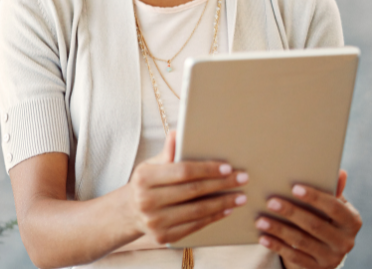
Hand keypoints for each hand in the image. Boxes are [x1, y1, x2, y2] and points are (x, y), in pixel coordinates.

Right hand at [126, 131, 248, 244]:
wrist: (129, 213)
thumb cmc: (146, 184)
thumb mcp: (151, 166)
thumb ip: (167, 153)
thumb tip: (177, 134)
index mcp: (144, 178)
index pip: (182, 171)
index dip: (207, 169)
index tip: (228, 167)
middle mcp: (147, 201)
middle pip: (193, 191)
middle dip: (222, 184)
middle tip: (242, 178)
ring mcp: (155, 221)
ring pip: (197, 211)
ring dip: (223, 203)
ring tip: (240, 196)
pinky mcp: (164, 237)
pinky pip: (195, 226)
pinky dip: (213, 217)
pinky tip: (226, 210)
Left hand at [255, 169, 361, 268]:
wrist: (326, 251)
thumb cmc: (326, 219)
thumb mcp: (332, 206)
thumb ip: (333, 191)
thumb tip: (341, 172)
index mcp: (352, 222)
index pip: (334, 207)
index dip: (315, 197)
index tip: (294, 188)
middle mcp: (346, 242)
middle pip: (315, 225)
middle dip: (291, 213)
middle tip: (270, 201)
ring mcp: (332, 258)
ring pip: (302, 242)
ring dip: (279, 230)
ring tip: (260, 220)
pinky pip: (294, 257)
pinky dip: (277, 246)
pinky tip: (263, 237)